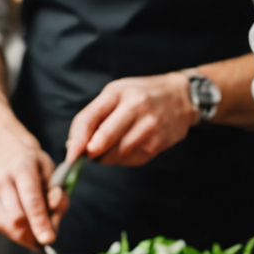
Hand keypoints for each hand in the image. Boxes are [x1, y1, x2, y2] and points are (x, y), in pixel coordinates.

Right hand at [0, 132, 61, 247]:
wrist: (5, 149)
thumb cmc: (34, 164)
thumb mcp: (52, 172)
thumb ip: (57, 194)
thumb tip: (53, 210)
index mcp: (23, 166)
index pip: (31, 199)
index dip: (40, 222)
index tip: (48, 239)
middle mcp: (1, 177)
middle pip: (15, 217)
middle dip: (32, 233)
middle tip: (45, 235)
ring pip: (4, 225)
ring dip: (22, 236)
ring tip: (34, 231)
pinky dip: (10, 232)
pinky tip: (20, 225)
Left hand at [65, 73, 200, 167]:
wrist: (182, 97)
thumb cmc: (142, 95)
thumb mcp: (116, 93)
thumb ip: (94, 116)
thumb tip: (73, 145)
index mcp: (119, 92)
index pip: (90, 119)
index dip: (77, 141)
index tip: (70, 155)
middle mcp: (136, 108)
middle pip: (102, 142)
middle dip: (91, 153)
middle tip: (89, 153)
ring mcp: (149, 128)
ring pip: (115, 156)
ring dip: (107, 157)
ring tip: (112, 145)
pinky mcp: (158, 145)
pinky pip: (131, 161)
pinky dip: (124, 159)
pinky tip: (129, 146)